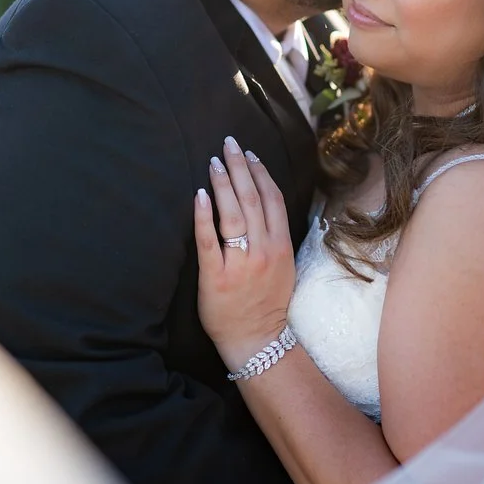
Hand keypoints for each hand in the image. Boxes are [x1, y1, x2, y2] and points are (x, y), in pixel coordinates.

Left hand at [193, 136, 296, 371]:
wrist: (257, 339)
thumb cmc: (266, 301)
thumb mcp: (283, 266)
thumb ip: (275, 236)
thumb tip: (262, 203)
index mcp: (281, 246)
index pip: (272, 199)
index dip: (261, 173)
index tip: (249, 154)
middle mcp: (263, 250)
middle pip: (251, 199)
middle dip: (239, 167)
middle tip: (228, 143)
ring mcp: (240, 263)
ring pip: (233, 214)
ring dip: (223, 183)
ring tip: (213, 162)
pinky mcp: (217, 275)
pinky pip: (209, 240)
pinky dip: (204, 215)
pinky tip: (200, 195)